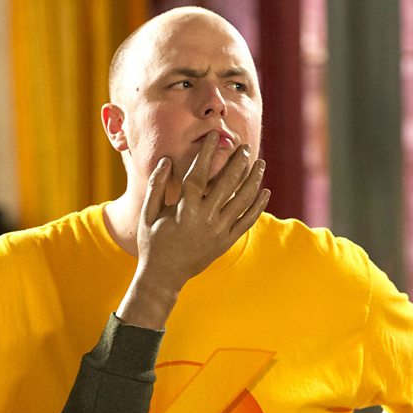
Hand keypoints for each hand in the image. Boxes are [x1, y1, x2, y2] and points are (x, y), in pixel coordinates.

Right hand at [116, 131, 269, 328]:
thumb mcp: (148, 213)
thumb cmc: (152, 242)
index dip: (208, 152)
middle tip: (245, 147)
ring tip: (260, 164)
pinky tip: (265, 192)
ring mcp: (218, 231)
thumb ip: (157, 186)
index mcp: (184, 209)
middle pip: (227, 183)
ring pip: (242, 200)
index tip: (215, 136)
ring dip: (253, 180)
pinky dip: (257, 206)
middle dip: (238, 162)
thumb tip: (166, 159)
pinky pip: (247, 222)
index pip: (200, 173)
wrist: (163, 276)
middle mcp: (205, 218)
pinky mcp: (226, 242)